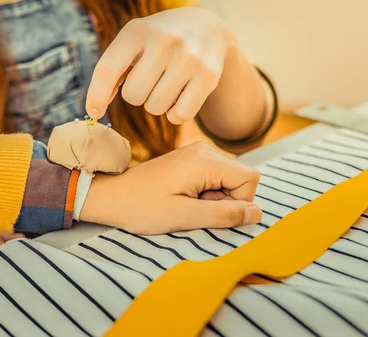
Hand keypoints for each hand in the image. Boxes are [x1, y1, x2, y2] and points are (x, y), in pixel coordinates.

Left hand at [80, 142, 261, 234]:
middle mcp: (204, 150)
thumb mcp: (184, 217)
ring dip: (215, 198)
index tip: (210, 212)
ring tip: (186, 203)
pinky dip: (206, 192)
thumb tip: (256, 213)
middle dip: (227, 200)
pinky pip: (214, 176)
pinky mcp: (189, 160)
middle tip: (194, 209)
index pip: (250, 178)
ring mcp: (196, 153)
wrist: (111, 195)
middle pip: (241, 177)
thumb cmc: (141, 207)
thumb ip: (223, 215)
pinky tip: (183, 198)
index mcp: (205, 160)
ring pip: (228, 178)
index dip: (239, 202)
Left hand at [86, 7, 237, 124]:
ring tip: (165, 84)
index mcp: (137, 30)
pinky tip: (180, 97)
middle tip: (148, 81)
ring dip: (156, 104)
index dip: (96, 95)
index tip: (93, 111)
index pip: (107, 69)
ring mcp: (189, 58)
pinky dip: (176, 114)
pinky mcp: (208, 75)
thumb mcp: (132, 42)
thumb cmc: (157, 42)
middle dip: (136, 95)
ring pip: (156, 107)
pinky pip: (180, 115)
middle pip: (133, 96)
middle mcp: (164, 41)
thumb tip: (95, 109)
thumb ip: (111, 71)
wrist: (206, 27)